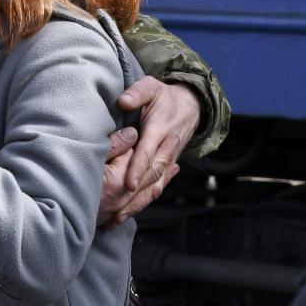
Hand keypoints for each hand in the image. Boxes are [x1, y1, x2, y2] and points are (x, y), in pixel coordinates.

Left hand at [98, 78, 198, 223]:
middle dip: (136, 192)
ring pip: (157, 183)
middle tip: (116, 208)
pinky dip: (145, 200)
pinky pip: (158, 185)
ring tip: (118, 218)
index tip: (128, 183)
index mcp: (160, 128)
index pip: (148, 151)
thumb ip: (137, 93)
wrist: (190, 105)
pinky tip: (127, 213)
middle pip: (153, 172)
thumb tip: (123, 101)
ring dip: (139, 201)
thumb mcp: (151, 87)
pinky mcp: (168, 164)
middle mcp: (167, 146)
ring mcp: (170, 157)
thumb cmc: (163, 96)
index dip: (138, 167)